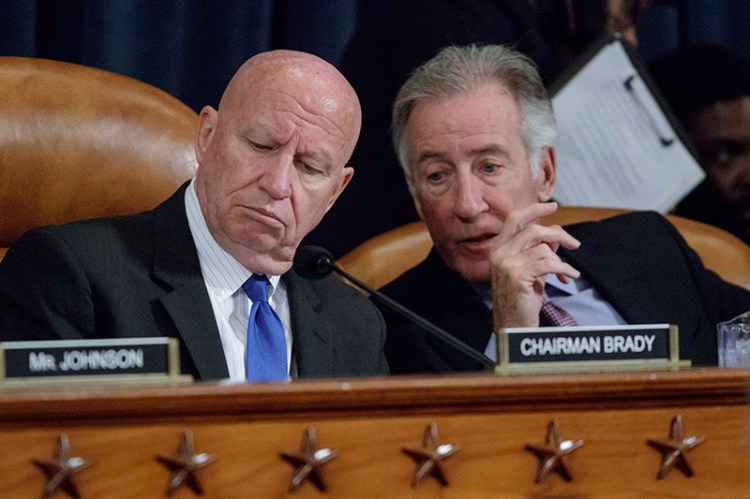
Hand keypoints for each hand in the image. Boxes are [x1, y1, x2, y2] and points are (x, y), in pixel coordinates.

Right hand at [490, 202, 580, 329]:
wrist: (512, 324)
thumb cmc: (521, 299)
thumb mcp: (530, 270)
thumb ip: (539, 250)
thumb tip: (556, 235)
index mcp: (498, 249)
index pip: (514, 219)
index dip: (534, 210)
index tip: (553, 206)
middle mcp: (499, 253)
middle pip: (533, 230)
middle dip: (558, 234)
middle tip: (574, 244)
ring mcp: (506, 264)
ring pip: (543, 248)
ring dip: (561, 261)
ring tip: (567, 273)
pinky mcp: (516, 275)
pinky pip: (548, 263)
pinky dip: (564, 269)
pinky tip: (568, 277)